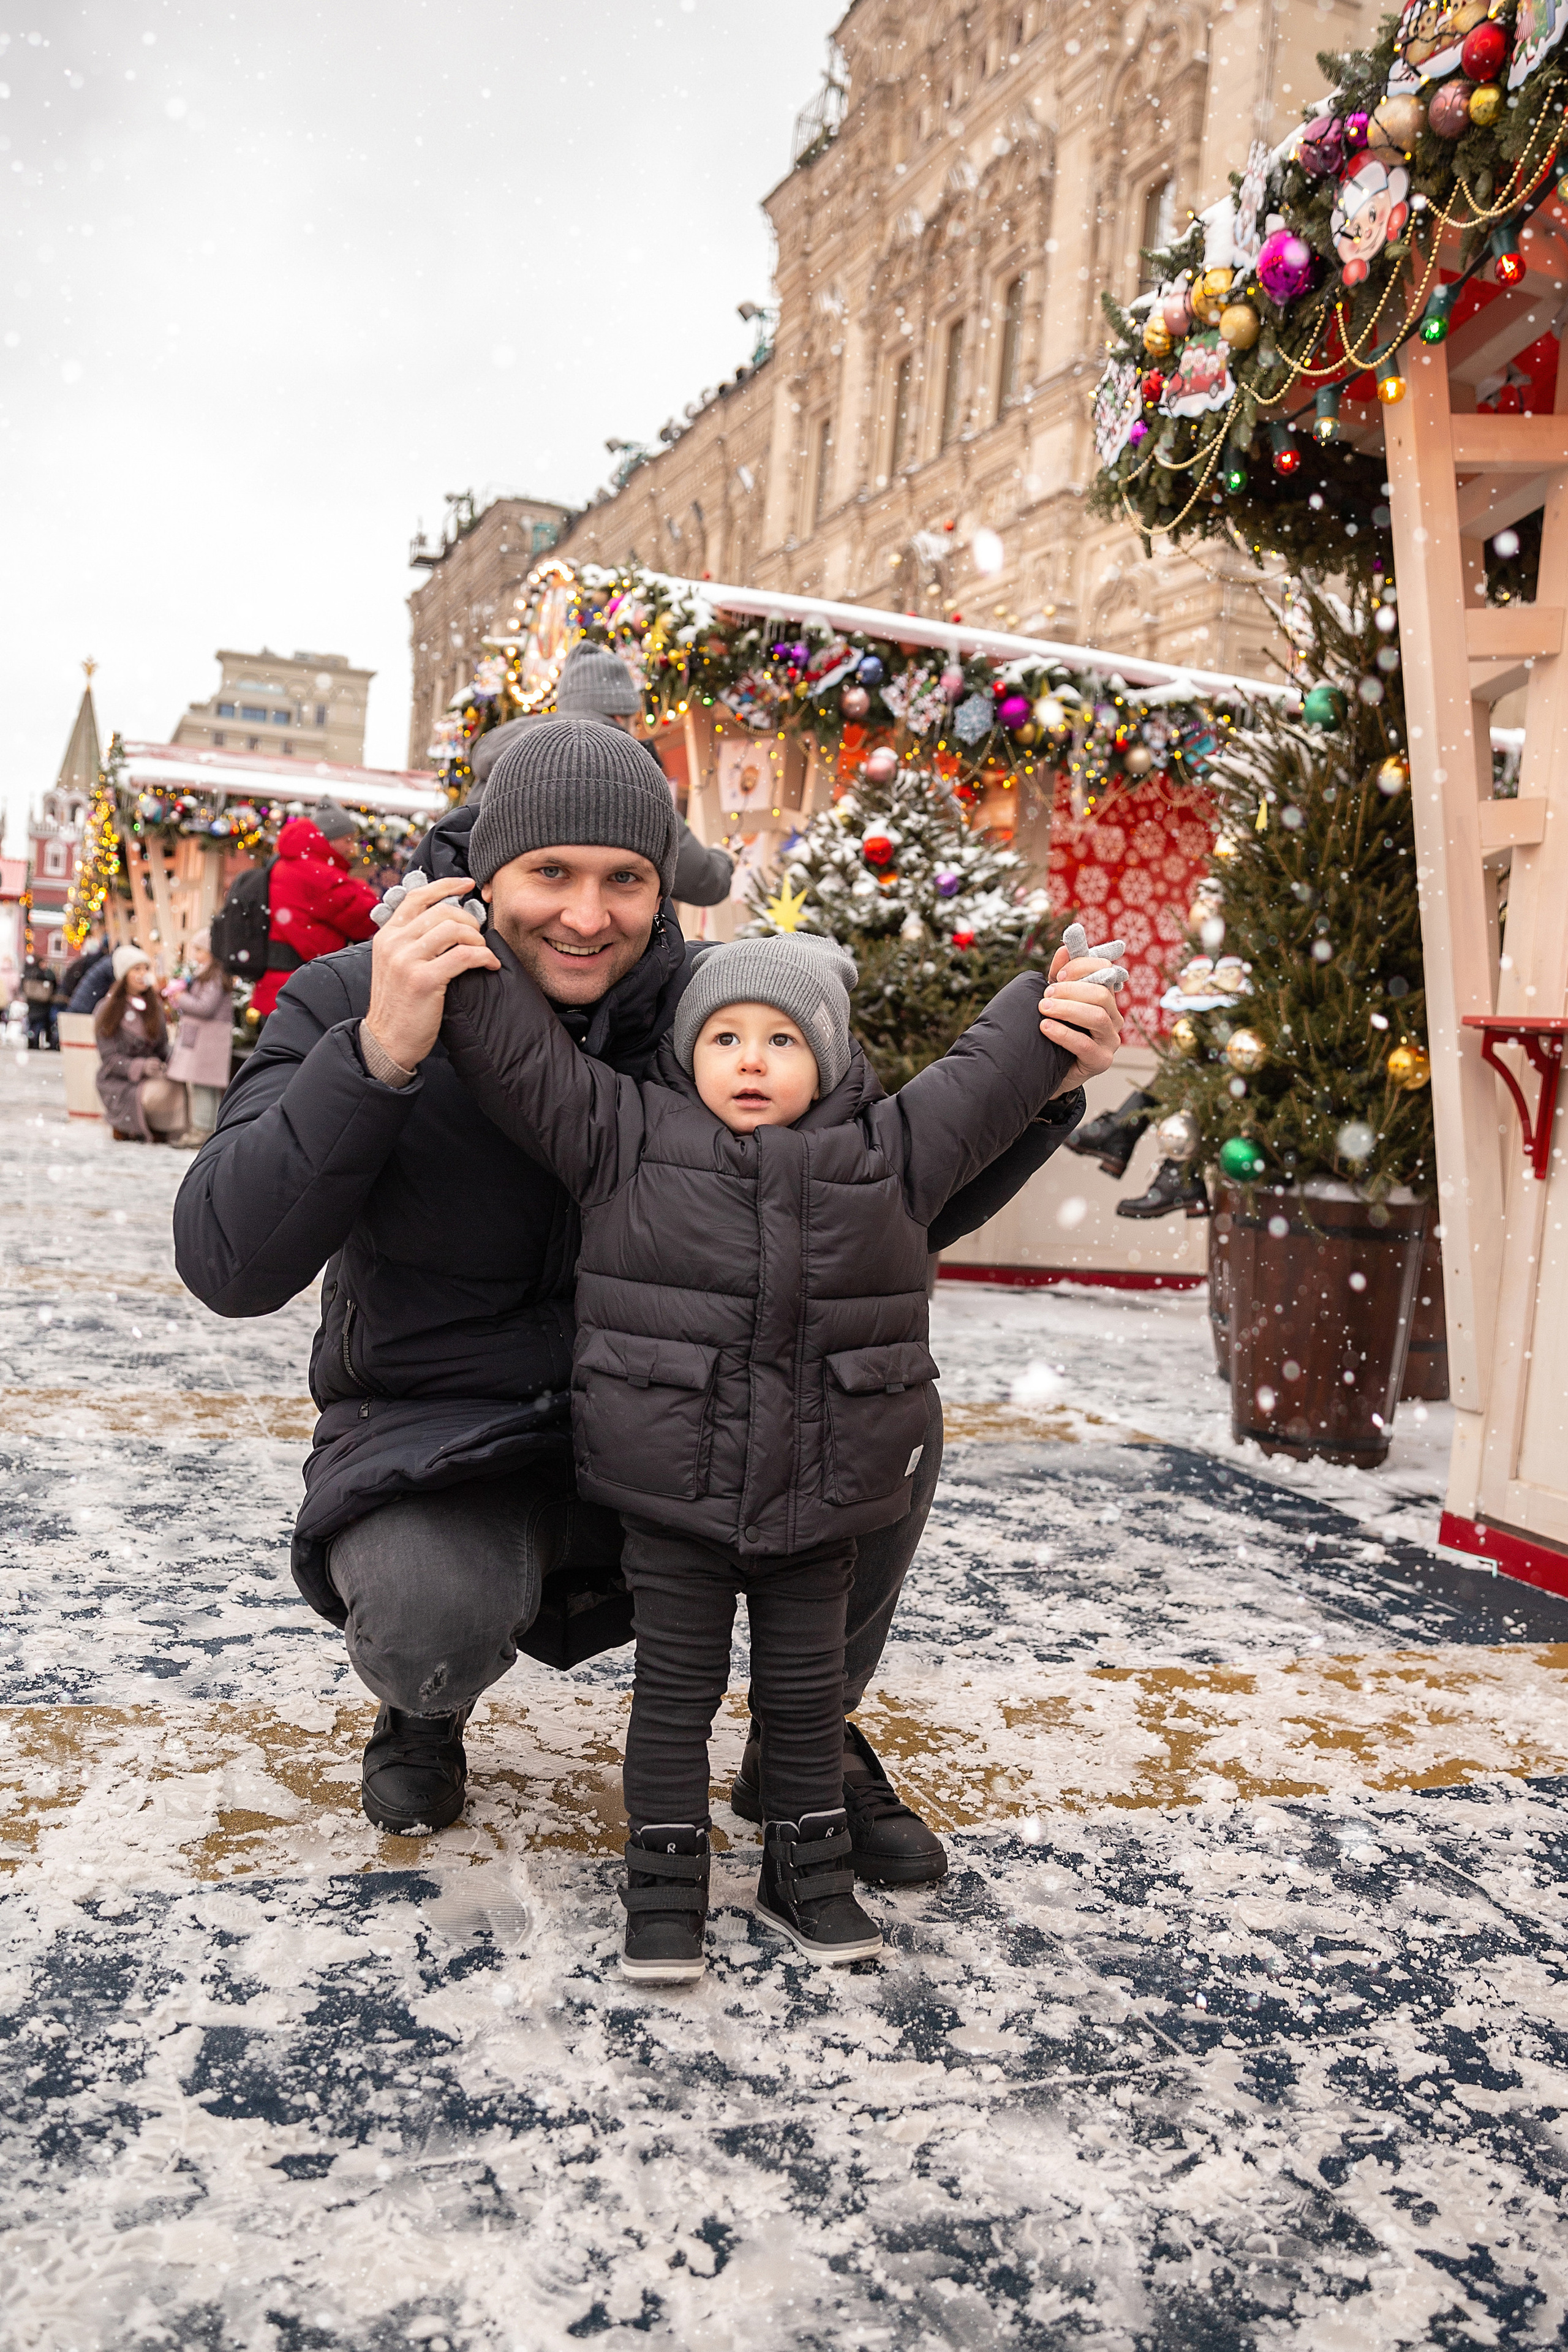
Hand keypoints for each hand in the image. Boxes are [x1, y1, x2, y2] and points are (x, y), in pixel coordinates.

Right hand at [363, 875, 498, 1070]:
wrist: (386, 1043)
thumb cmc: (399, 1006)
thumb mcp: (396, 966)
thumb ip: (411, 942)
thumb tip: (445, 922)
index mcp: (387, 936)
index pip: (417, 897)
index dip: (445, 885)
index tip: (468, 883)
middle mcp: (394, 943)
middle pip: (442, 911)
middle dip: (469, 920)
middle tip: (479, 937)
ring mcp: (407, 960)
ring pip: (454, 929)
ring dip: (477, 939)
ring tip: (482, 953)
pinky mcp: (423, 979)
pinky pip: (464, 955)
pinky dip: (483, 957)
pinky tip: (489, 965)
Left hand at [1038, 941, 1125, 1092]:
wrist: (1043, 1069)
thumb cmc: (1053, 1030)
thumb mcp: (1056, 1000)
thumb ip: (1059, 977)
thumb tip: (1064, 948)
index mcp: (1104, 998)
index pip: (1105, 971)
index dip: (1081, 967)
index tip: (1057, 974)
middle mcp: (1113, 1017)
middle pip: (1101, 994)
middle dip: (1071, 990)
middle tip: (1046, 994)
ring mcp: (1110, 1040)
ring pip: (1097, 1017)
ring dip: (1067, 1009)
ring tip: (1043, 1008)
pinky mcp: (1101, 1061)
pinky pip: (1085, 1045)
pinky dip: (1063, 1033)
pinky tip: (1045, 1028)